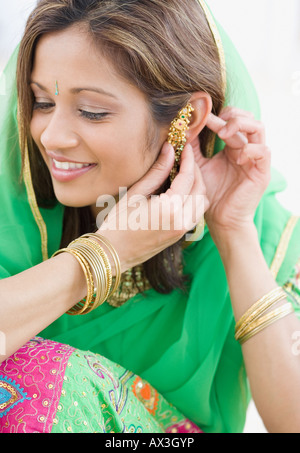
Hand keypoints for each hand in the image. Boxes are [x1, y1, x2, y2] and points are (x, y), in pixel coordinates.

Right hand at [97, 143, 208, 272]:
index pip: (188, 177)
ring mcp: (183, 230)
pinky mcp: (180, 235)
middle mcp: (182, 220)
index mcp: (170, 209)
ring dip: (197, 186)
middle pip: (201, 189)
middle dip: (195, 171)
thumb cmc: (118, 223)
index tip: (185, 146)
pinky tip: (179, 191)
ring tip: (183, 174)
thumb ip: (157, 171)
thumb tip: (170, 150)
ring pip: (202, 203)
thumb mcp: (135, 193)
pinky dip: (193, 199)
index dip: (188, 159)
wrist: (113, 253)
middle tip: (184, 158)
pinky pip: (195, 213)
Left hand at [195, 107, 270, 237]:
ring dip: (241, 125)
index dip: (218, 115)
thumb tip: (184, 128)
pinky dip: (250, 149)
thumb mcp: (198, 166)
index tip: (201, 115)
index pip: (232, 121)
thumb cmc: (210, 194)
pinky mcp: (262, 173)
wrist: (221, 219)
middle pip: (247, 118)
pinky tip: (236, 157)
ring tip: (223, 133)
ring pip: (258, 128)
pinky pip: (263, 152)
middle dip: (231, 116)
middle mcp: (247, 149)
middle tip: (214, 121)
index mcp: (233, 147)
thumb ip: (193, 148)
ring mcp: (256, 160)